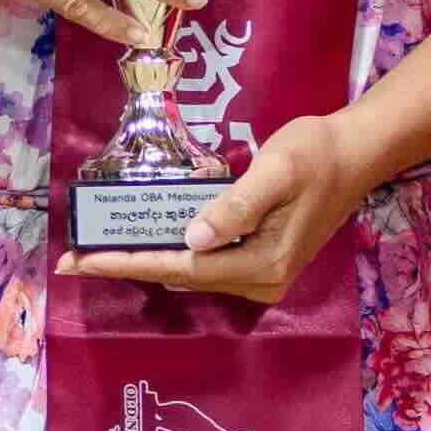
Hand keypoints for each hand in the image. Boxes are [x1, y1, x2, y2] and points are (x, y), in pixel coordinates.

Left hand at [60, 104, 373, 305]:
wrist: (357, 152)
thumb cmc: (317, 153)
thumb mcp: (275, 170)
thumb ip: (234, 205)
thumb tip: (191, 238)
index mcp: (263, 263)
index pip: (183, 267)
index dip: (128, 263)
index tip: (83, 261)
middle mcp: (261, 279)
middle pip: (180, 275)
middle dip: (126, 265)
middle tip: (73, 260)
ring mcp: (262, 273)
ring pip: (191, 271)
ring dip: (144, 260)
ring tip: (96, 252)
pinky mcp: (260, 259)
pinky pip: (205, 261)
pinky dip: (170, 252)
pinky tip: (141, 242)